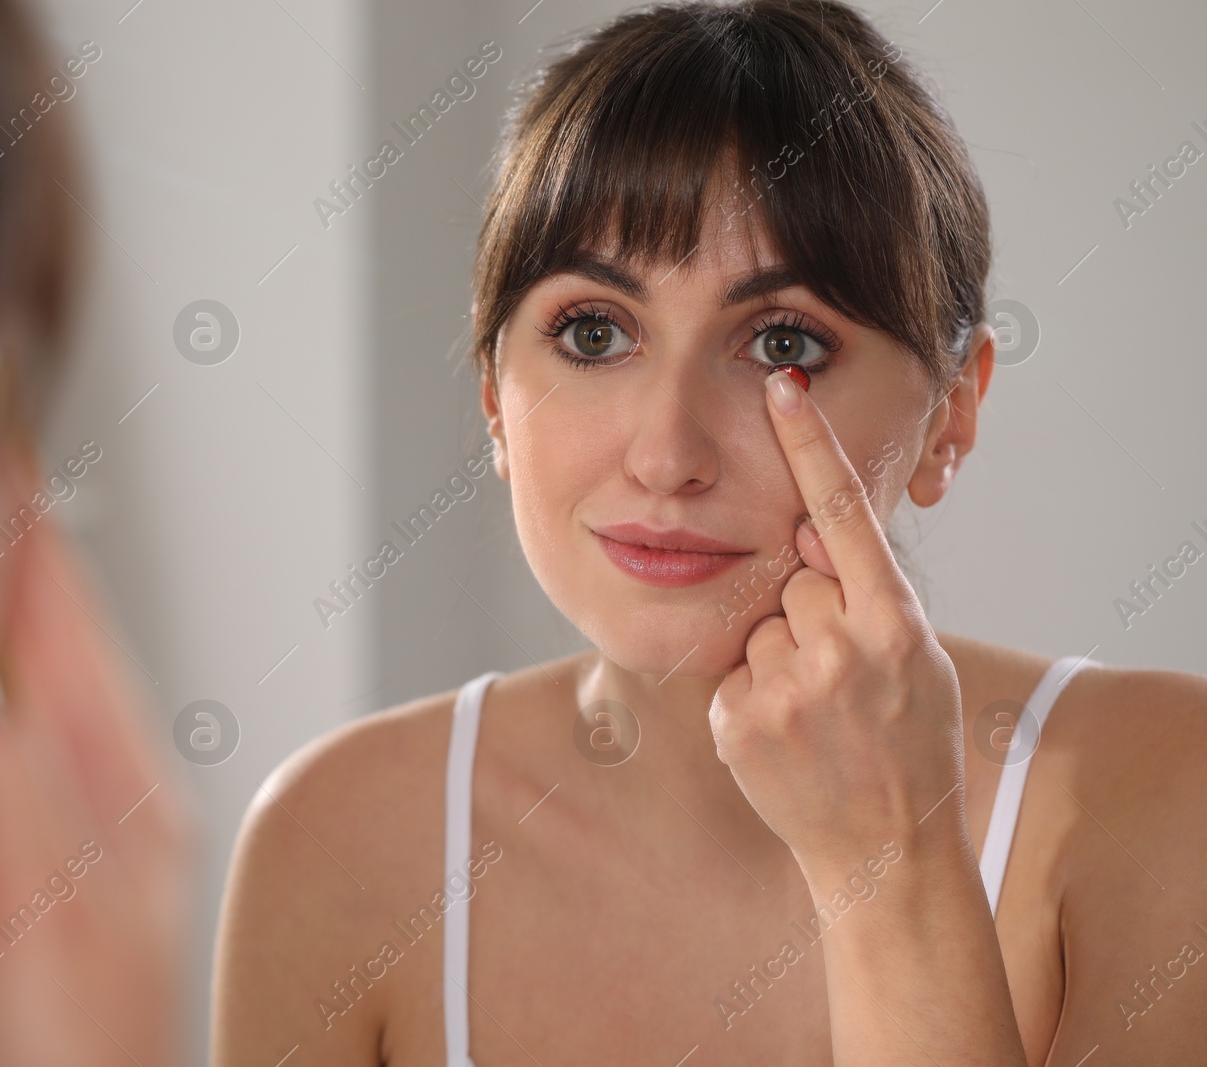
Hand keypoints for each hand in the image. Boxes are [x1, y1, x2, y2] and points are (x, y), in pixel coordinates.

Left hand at [708, 370, 967, 886]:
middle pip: (793, 579)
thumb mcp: (916, 659)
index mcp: (894, 622)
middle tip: (841, 679)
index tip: (783, 387)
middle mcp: (841, 646)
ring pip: (761, 627)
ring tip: (818, 714)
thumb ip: (868, 593)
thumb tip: (806, 533)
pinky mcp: (742, 720)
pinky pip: (734, 674)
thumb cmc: (909, 743)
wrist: (889, 848)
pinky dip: (753, 697)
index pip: (843, 514)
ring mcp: (789, 685)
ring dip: (779, 657)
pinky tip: (789, 736)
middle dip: (809, 614)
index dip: (811, 446)